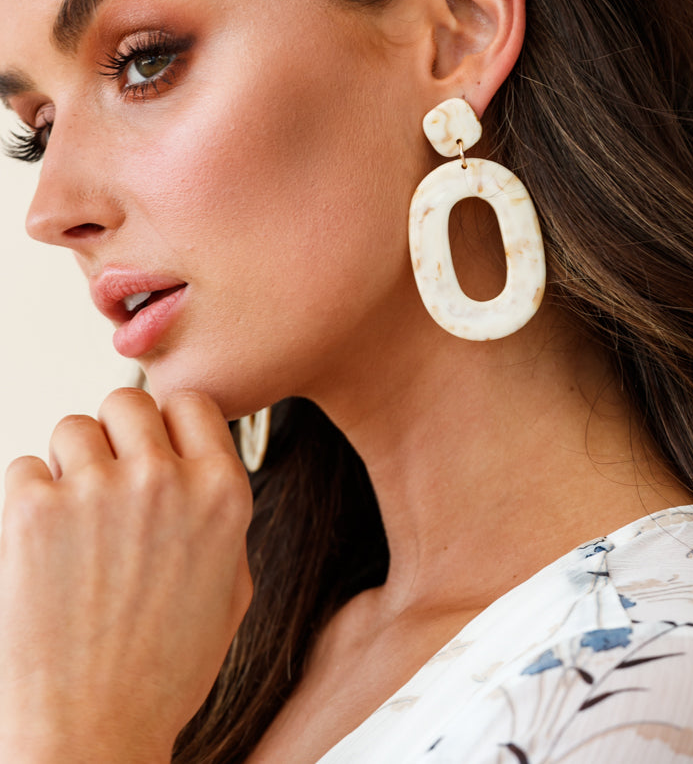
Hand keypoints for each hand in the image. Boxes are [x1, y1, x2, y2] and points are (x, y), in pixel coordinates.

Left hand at [0, 388, 252, 763]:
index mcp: (220, 494)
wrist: (94, 733)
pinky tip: (44, 549)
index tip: (155, 449)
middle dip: (115, 437)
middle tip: (106, 485)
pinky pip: (22, 469)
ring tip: (72, 524)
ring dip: (68, 466)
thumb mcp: (232, 591)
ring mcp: (95, 492)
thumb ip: (223, 517)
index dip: (169, 425)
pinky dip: (27, 500)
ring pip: (71, 428)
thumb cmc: (162, 672)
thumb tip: (200, 467)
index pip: (191, 402)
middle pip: (126, 400)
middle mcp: (162, 480)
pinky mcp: (32, 512)